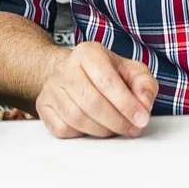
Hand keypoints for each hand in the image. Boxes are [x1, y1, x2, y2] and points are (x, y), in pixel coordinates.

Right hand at [36, 42, 156, 139]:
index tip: (141, 119)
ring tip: (115, 128)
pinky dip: (82, 134)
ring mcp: (51, 87)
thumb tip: (143, 104)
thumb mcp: (132, 72)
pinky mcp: (43, 105)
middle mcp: (66, 67)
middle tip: (131, 129)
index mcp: (89, 52)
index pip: (107, 81)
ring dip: (102, 130)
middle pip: (92, 102)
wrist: (75, 73)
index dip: (127, 104)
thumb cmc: (107, 74)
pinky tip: (93, 127)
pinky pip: (62, 129)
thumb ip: (145, 85)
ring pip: (77, 118)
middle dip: (117, 121)